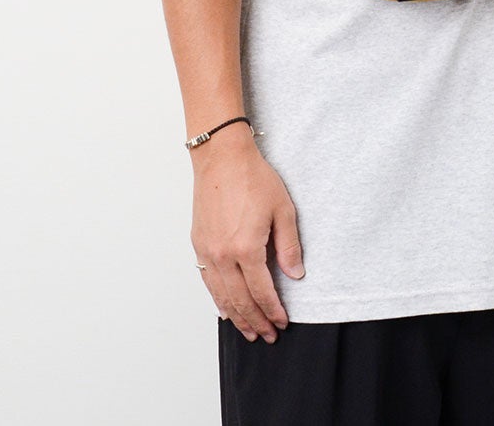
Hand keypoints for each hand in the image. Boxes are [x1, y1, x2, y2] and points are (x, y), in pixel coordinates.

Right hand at [190, 126, 304, 343]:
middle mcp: (223, 255)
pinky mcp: (199, 244)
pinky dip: (218, 299)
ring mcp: (208, 252)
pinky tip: (225, 308)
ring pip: (221, 296)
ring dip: (236, 317)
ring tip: (249, 331)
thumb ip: (288, 246)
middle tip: (267, 335)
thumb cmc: (254, 178)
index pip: (262, 291)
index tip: (282, 322)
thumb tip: (295, 275)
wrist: (222, 158)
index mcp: (246, 248)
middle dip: (256, 321)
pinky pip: (208, 281)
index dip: (273, 310)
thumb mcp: (283, 209)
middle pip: (240, 300)